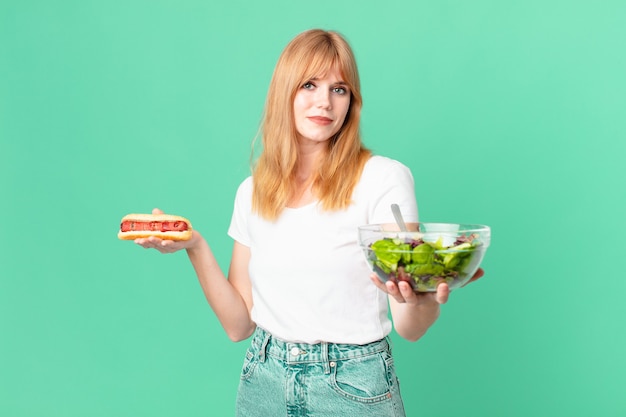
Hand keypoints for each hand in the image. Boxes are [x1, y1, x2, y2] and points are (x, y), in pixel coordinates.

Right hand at [134, 208, 198, 252]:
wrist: (193, 238)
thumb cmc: (178, 231)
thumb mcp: (168, 224)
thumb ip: (161, 218)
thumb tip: (155, 211)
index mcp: (158, 243)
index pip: (147, 244)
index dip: (141, 242)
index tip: (134, 239)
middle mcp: (163, 247)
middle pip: (152, 245)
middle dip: (145, 243)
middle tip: (138, 240)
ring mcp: (171, 247)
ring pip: (161, 245)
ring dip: (155, 242)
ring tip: (149, 238)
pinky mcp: (180, 245)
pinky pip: (173, 245)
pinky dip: (168, 243)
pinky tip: (164, 242)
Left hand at [370, 268, 484, 304]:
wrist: (418, 316)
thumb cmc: (434, 294)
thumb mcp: (449, 287)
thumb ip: (464, 279)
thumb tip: (482, 271)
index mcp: (432, 298)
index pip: (439, 297)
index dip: (441, 293)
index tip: (443, 286)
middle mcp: (419, 300)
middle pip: (413, 298)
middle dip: (409, 292)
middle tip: (404, 284)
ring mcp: (406, 299)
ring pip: (398, 296)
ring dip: (392, 289)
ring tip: (390, 281)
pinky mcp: (395, 296)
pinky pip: (386, 290)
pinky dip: (379, 283)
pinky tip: (372, 275)